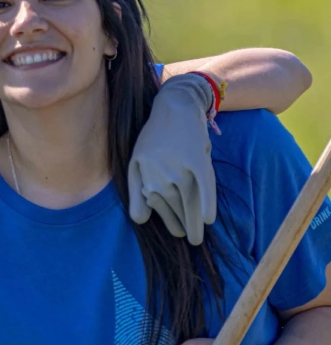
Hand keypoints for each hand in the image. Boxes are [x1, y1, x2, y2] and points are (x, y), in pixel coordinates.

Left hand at [129, 73, 216, 244]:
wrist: (175, 106)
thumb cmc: (155, 138)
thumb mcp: (137, 161)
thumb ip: (136, 190)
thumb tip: (139, 220)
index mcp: (141, 172)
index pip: (152, 206)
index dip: (166, 219)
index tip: (176, 229)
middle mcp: (157, 171)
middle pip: (172, 206)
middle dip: (181, 224)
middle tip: (190, 238)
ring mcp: (177, 166)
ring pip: (188, 201)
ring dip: (193, 222)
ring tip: (196, 237)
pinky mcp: (197, 160)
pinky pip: (204, 187)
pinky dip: (207, 204)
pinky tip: (209, 220)